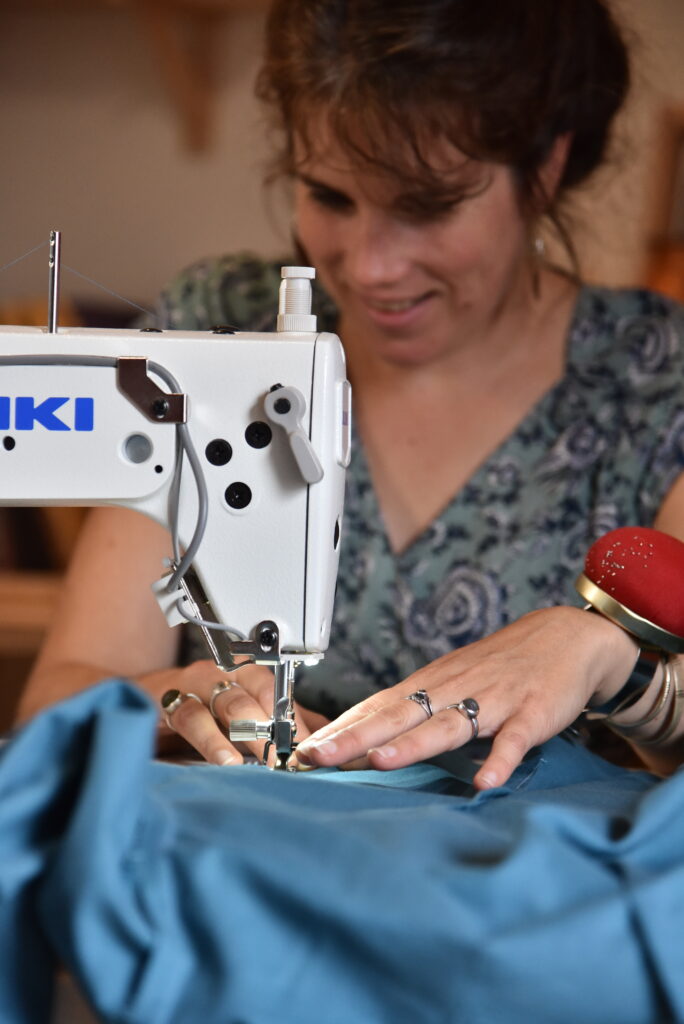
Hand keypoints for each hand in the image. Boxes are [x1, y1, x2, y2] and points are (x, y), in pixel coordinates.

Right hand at [143, 659, 327, 765]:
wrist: (136, 699)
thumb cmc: (198, 710)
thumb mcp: (241, 717)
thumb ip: (282, 725)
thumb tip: (324, 740)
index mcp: (246, 675)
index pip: (280, 693)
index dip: (295, 722)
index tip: (309, 752)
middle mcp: (224, 673)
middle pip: (260, 694)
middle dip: (279, 729)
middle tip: (292, 760)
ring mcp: (196, 684)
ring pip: (229, 702)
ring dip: (249, 734)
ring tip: (264, 762)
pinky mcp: (168, 701)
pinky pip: (191, 716)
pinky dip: (211, 740)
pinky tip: (225, 761)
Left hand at [294, 607, 638, 788]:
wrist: (564, 637)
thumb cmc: (499, 666)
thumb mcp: (450, 683)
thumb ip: (415, 713)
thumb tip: (365, 743)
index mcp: (429, 686)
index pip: (375, 708)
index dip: (340, 730)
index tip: (302, 751)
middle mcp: (452, 690)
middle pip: (397, 716)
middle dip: (354, 737)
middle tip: (316, 756)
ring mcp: (491, 700)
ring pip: (447, 724)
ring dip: (414, 744)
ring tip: (381, 761)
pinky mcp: (530, 713)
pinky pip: (513, 739)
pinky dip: (499, 759)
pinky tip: (485, 781)